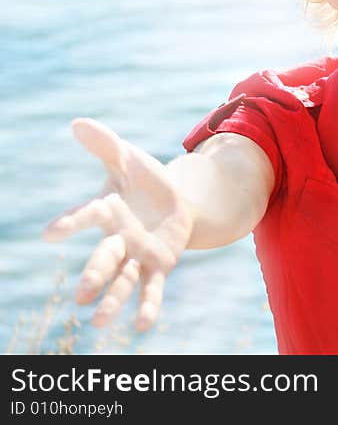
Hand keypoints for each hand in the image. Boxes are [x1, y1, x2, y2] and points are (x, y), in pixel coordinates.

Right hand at [43, 118, 193, 331]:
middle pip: (105, 257)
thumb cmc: (144, 180)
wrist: (176, 199)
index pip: (87, 215)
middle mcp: (118, 237)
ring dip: (113, 299)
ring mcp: (137, 254)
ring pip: (124, 279)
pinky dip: (148, 306)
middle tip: (82, 295)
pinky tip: (141, 326)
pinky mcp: (159, 264)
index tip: (50, 234)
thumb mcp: (130, 158)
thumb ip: (106, 145)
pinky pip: (152, 287)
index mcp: (107, 210)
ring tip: (98, 321)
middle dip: (95, 275)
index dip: (71, 223)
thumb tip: (77, 123)